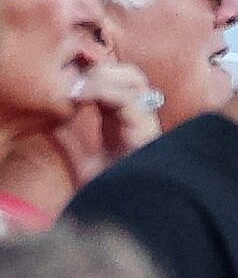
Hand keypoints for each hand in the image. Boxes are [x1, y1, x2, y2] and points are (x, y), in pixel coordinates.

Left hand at [53, 58, 160, 183]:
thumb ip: (70, 140)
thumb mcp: (83, 160)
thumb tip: (50, 121)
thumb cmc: (112, 188)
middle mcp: (141, 115)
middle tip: (73, 74)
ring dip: (103, 76)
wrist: (131, 208)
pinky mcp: (147, 127)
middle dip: (102, 69)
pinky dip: (105, 91)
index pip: (118, 82)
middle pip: (130, 75)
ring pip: (133, 80)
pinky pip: (129, 99)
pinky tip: (83, 96)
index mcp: (126, 120)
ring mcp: (147, 120)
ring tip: (76, 85)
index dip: (95, 73)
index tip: (68, 76)